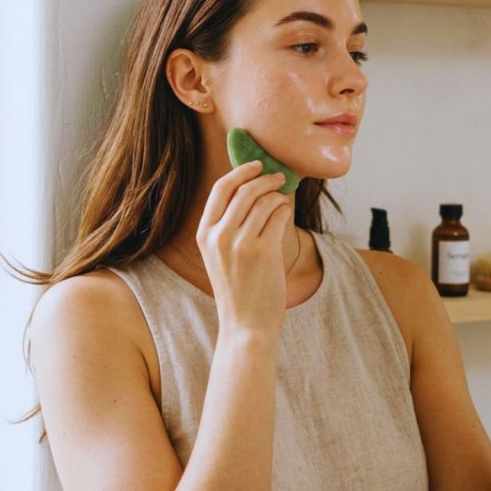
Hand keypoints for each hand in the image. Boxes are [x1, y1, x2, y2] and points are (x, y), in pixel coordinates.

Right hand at [196, 160, 292, 338]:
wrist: (246, 325)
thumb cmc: (238, 289)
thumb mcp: (219, 256)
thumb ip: (228, 225)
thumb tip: (253, 188)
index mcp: (204, 235)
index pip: (220, 189)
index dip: (240, 172)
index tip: (256, 165)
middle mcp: (219, 236)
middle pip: (245, 190)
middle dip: (266, 178)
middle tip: (280, 177)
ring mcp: (241, 244)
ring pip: (264, 201)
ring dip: (278, 196)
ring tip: (284, 200)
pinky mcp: (264, 252)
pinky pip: (278, 216)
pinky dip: (285, 210)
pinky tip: (286, 215)